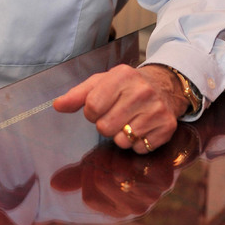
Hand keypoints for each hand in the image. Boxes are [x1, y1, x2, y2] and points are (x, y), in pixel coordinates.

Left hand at [53, 64, 188, 152]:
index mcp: (120, 76)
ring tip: (128, 121)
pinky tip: (141, 128)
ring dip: (120, 135)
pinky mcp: (167, 126)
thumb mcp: (100, 83)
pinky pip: (139, 148)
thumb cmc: (125, 85)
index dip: (91, 112)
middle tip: (114, 114)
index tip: (98, 107)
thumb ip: (76, 95)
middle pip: (105, 127)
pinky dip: (136, 143)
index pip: (92, 107)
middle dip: (105, 124)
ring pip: (122, 140)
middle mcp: (141, 91)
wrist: (163, 85)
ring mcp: (156, 109)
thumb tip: (57, 106)